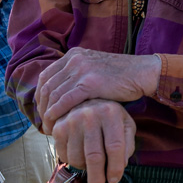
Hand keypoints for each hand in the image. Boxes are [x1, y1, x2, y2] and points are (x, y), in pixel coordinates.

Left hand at [36, 49, 160, 133]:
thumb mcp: (94, 68)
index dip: (40, 95)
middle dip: (42, 107)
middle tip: (43, 122)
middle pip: (47, 85)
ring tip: (49, 128)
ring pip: (54, 94)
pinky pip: (65, 101)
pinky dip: (57, 114)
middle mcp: (74, 59)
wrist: (142, 73)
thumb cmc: (120, 75)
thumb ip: (78, 75)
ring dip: (48, 114)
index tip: (42, 110)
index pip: (46, 75)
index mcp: (74, 54)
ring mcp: (82, 69)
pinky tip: (56, 124)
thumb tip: (61, 93)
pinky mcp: (90, 83)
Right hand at [52, 99, 136, 182]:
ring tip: (91, 166)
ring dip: (84, 169)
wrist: (85, 100)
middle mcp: (90, 115)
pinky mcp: (58, 127)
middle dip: (97, 178)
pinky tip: (80, 156)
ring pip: (77, 157)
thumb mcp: (125, 124)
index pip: (114, 146)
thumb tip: (121, 165)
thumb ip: (127, 144)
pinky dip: (72, 162)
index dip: (115, 167)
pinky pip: (64, 155)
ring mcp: (72, 120)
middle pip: (94, 155)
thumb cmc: (110, 117)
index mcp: (110, 113)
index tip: (114, 181)